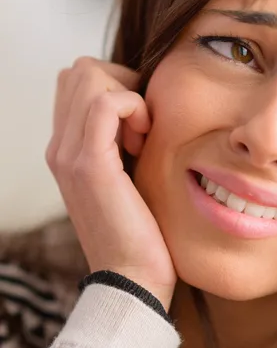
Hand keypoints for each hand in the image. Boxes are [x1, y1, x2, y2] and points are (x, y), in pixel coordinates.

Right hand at [46, 57, 176, 310]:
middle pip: (81, 70)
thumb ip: (122, 141)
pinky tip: (145, 140)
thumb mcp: (128, 175)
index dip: (116, 84)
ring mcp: (69, 154)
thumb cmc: (141, 227)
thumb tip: (142, 107)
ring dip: (128, 95)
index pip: (77, 80)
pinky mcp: (89, 164)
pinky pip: (107, 103)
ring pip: (89, 76)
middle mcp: (60, 146)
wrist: (134, 277)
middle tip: (142, 125)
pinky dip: (134, 108)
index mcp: (67, 147)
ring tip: (143, 136)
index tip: (141, 121)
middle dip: (121, 82)